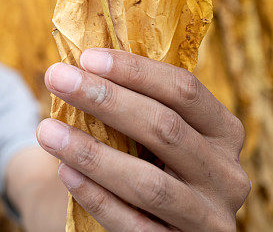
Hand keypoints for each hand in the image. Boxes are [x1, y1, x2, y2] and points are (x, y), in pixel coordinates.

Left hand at [36, 48, 250, 231]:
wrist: (152, 224)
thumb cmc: (146, 161)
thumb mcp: (152, 132)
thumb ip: (131, 101)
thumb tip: (77, 62)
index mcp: (223, 132)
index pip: (184, 91)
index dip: (135, 71)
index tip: (86, 58)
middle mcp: (227, 175)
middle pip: (165, 128)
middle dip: (105, 99)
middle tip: (56, 78)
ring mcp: (209, 218)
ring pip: (149, 183)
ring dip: (92, 153)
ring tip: (46, 131)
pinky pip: (134, 225)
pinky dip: (97, 196)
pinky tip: (65, 172)